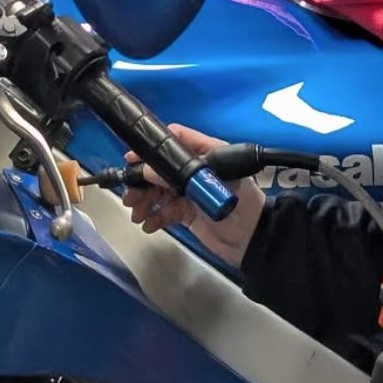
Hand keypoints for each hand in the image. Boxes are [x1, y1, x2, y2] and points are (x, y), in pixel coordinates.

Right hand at [122, 124, 265, 267]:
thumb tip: (148, 170)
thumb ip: (181, 178)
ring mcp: (190, 191)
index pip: (178, 140)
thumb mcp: (212, 187)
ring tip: (137, 213)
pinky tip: (148, 224)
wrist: (252, 242)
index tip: (133, 158)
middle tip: (130, 195)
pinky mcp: (187, 211)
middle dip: (143, 181)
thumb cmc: (242, 207)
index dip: (154, 147)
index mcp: (207, 155)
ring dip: (145, 201)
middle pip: (161, 169)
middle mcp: (196, 170)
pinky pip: (165, 210)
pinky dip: (154, 217)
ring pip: (159, 191)